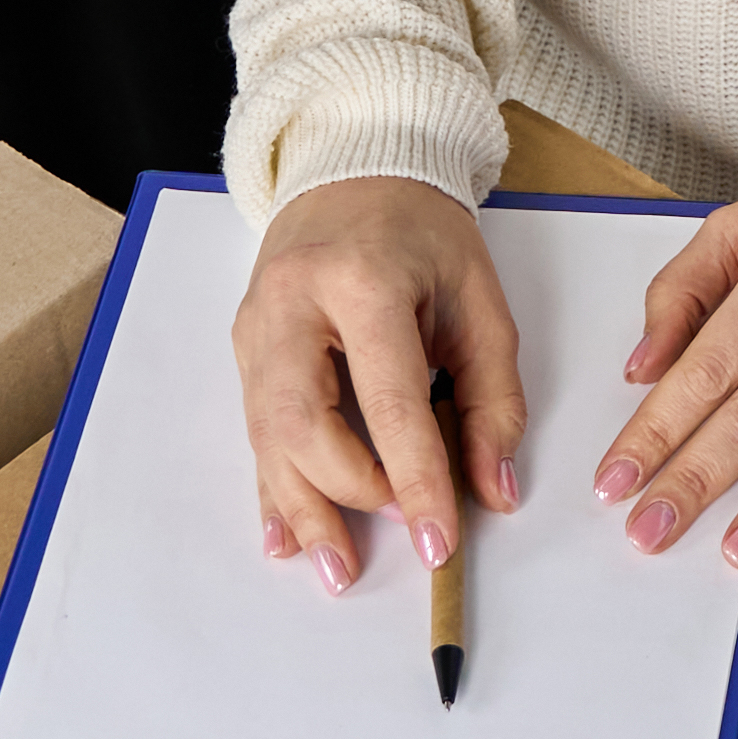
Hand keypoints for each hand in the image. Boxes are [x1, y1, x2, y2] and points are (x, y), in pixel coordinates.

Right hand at [229, 177, 528, 586]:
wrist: (353, 170)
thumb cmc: (421, 233)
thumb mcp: (480, 301)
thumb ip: (493, 398)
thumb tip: (491, 491)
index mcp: (362, 280)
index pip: (387, 400)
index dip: (416, 478)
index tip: (439, 541)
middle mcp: (293, 303)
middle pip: (304, 423)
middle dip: (349, 495)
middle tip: (395, 538)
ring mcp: (257, 325)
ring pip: (267, 436)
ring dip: (302, 509)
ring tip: (333, 568)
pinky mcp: (243, 346)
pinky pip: (252, 430)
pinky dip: (272, 487)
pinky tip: (284, 535)